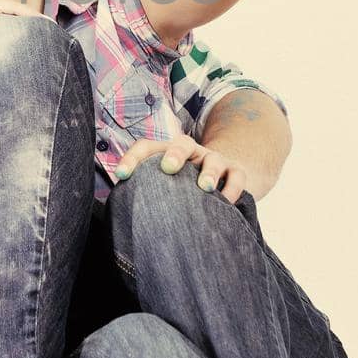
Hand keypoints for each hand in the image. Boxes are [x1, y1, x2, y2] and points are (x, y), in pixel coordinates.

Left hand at [116, 133, 247, 204]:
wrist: (224, 175)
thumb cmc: (183, 185)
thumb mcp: (165, 184)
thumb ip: (148, 192)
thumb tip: (120, 214)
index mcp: (168, 152)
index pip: (147, 147)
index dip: (133, 158)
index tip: (121, 175)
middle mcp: (192, 152)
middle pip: (182, 143)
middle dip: (175, 153)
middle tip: (167, 167)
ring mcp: (215, 161)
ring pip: (213, 160)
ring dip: (209, 172)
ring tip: (205, 187)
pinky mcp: (236, 172)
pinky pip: (237, 177)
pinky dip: (232, 189)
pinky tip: (226, 203)